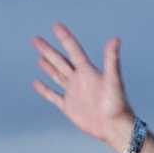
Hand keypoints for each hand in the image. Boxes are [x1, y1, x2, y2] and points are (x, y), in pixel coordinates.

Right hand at [32, 24, 138, 152]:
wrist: (116, 127)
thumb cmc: (117, 103)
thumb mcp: (113, 79)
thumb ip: (112, 59)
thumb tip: (116, 39)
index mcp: (89, 72)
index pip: (74, 50)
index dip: (65, 38)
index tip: (56, 25)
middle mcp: (80, 80)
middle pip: (61, 61)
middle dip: (49, 50)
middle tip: (36, 39)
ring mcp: (74, 93)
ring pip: (58, 76)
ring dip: (49, 67)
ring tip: (40, 58)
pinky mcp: (69, 107)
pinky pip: (54, 96)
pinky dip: (45, 90)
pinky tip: (37, 83)